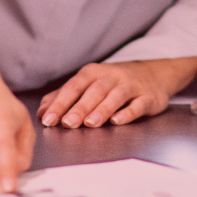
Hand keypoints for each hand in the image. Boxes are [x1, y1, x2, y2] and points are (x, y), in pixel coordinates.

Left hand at [38, 57, 196, 128]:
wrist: (154, 74)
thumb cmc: (113, 82)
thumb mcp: (89, 83)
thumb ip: (65, 96)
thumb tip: (42, 112)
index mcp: (93, 73)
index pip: (74, 87)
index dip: (61, 103)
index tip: (48, 120)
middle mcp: (112, 76)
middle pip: (94, 91)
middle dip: (80, 108)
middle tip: (67, 124)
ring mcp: (131, 86)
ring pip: (115, 96)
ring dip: (102, 109)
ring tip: (90, 124)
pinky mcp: (147, 97)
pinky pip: (138, 104)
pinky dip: (128, 112)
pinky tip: (118, 121)